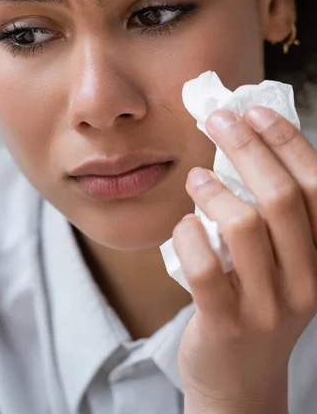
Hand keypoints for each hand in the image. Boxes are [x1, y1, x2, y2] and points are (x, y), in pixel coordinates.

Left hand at [174, 107, 316, 413]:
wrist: (239, 377)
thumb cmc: (257, 300)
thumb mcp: (281, 259)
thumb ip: (273, 211)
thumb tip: (245, 140)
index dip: (286, 142)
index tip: (254, 112)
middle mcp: (308, 281)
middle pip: (281, 197)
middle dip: (246, 147)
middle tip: (216, 120)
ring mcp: (269, 306)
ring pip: (243, 226)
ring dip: (213, 191)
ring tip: (196, 178)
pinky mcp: (227, 323)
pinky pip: (204, 266)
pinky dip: (188, 234)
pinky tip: (184, 223)